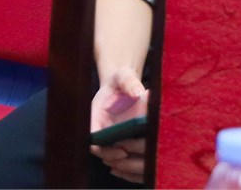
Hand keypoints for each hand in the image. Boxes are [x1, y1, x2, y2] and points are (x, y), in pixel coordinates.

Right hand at [89, 66, 149, 184]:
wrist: (126, 85)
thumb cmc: (122, 80)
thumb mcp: (123, 76)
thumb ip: (128, 81)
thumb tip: (138, 92)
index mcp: (95, 117)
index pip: (92, 140)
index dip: (103, 150)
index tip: (122, 152)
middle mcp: (101, 130)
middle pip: (103, 154)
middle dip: (117, 159)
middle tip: (136, 157)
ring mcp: (111, 138)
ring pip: (115, 160)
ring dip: (127, 164)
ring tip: (143, 159)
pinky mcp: (124, 141)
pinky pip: (126, 159)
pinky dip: (134, 162)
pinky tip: (148, 158)